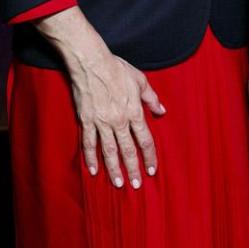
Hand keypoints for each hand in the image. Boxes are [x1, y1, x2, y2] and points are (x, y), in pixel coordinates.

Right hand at [69, 50, 165, 188]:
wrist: (91, 62)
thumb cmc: (116, 68)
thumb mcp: (140, 80)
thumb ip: (151, 98)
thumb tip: (161, 110)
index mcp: (134, 112)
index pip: (145, 140)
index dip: (150, 156)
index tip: (152, 169)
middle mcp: (119, 121)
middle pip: (128, 150)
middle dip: (133, 169)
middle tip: (136, 185)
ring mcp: (101, 122)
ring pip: (109, 151)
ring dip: (114, 169)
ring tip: (118, 183)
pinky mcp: (86, 120)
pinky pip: (89, 143)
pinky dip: (90, 157)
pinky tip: (93, 170)